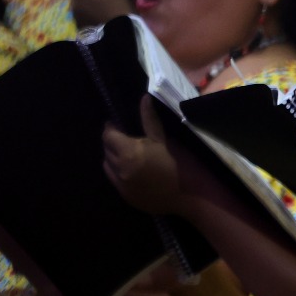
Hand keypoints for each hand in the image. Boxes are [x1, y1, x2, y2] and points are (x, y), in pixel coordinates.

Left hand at [102, 96, 186, 214]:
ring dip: (113, 157)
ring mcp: (121, 185)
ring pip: (107, 166)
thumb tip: (144, 98)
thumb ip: (149, 119)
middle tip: (125, 137)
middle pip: (106, 151)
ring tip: (128, 153)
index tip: (116, 124)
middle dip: (112, 142)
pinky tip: (134, 169)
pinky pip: (114, 179)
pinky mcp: (125, 197)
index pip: (108, 136)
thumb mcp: (164, 139)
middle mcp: (119, 169)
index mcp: (129, 153)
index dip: (110, 128)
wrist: (190, 196)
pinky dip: (119, 171)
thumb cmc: (180, 163)